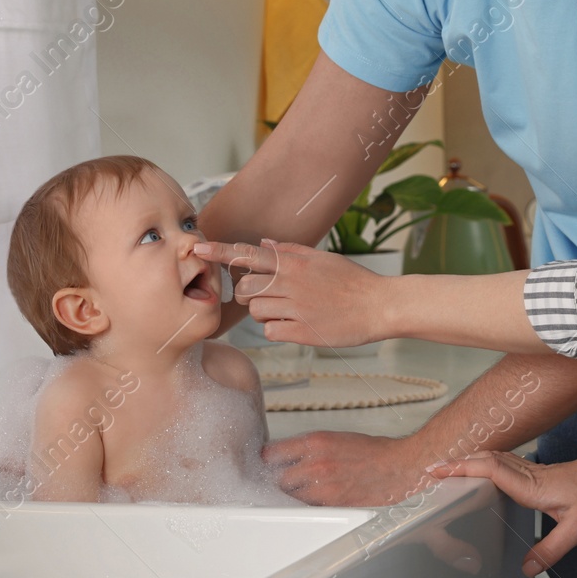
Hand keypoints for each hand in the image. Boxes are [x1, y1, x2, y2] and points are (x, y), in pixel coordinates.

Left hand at [191, 239, 387, 347]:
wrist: (380, 306)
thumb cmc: (352, 281)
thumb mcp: (323, 259)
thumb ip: (291, 252)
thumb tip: (264, 245)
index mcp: (294, 262)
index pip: (248, 253)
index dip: (219, 251)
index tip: (196, 248)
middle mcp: (291, 283)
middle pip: (245, 287)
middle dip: (249, 293)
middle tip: (268, 296)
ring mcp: (295, 308)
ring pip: (256, 311)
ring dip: (266, 312)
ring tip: (291, 310)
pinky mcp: (301, 332)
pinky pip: (270, 331)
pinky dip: (278, 329)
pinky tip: (298, 324)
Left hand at [264, 430, 432, 505]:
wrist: (397, 466)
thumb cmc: (373, 451)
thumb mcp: (336, 438)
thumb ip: (312, 448)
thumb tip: (292, 455)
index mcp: (315, 442)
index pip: (274, 453)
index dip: (269, 459)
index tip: (269, 462)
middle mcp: (315, 464)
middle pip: (279, 478)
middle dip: (282, 479)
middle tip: (288, 479)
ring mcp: (322, 487)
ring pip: (291, 496)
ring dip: (294, 494)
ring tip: (303, 490)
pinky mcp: (332, 504)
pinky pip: (309, 508)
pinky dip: (309, 505)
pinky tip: (316, 499)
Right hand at [425, 449, 576, 577]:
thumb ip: (551, 549)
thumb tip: (527, 568)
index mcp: (533, 485)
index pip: (491, 470)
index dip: (464, 468)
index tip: (440, 470)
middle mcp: (528, 474)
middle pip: (486, 461)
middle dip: (457, 462)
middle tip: (431, 469)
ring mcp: (531, 470)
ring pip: (494, 459)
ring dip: (469, 461)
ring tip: (447, 469)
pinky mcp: (536, 472)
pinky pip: (503, 463)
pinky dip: (485, 463)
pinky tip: (481, 470)